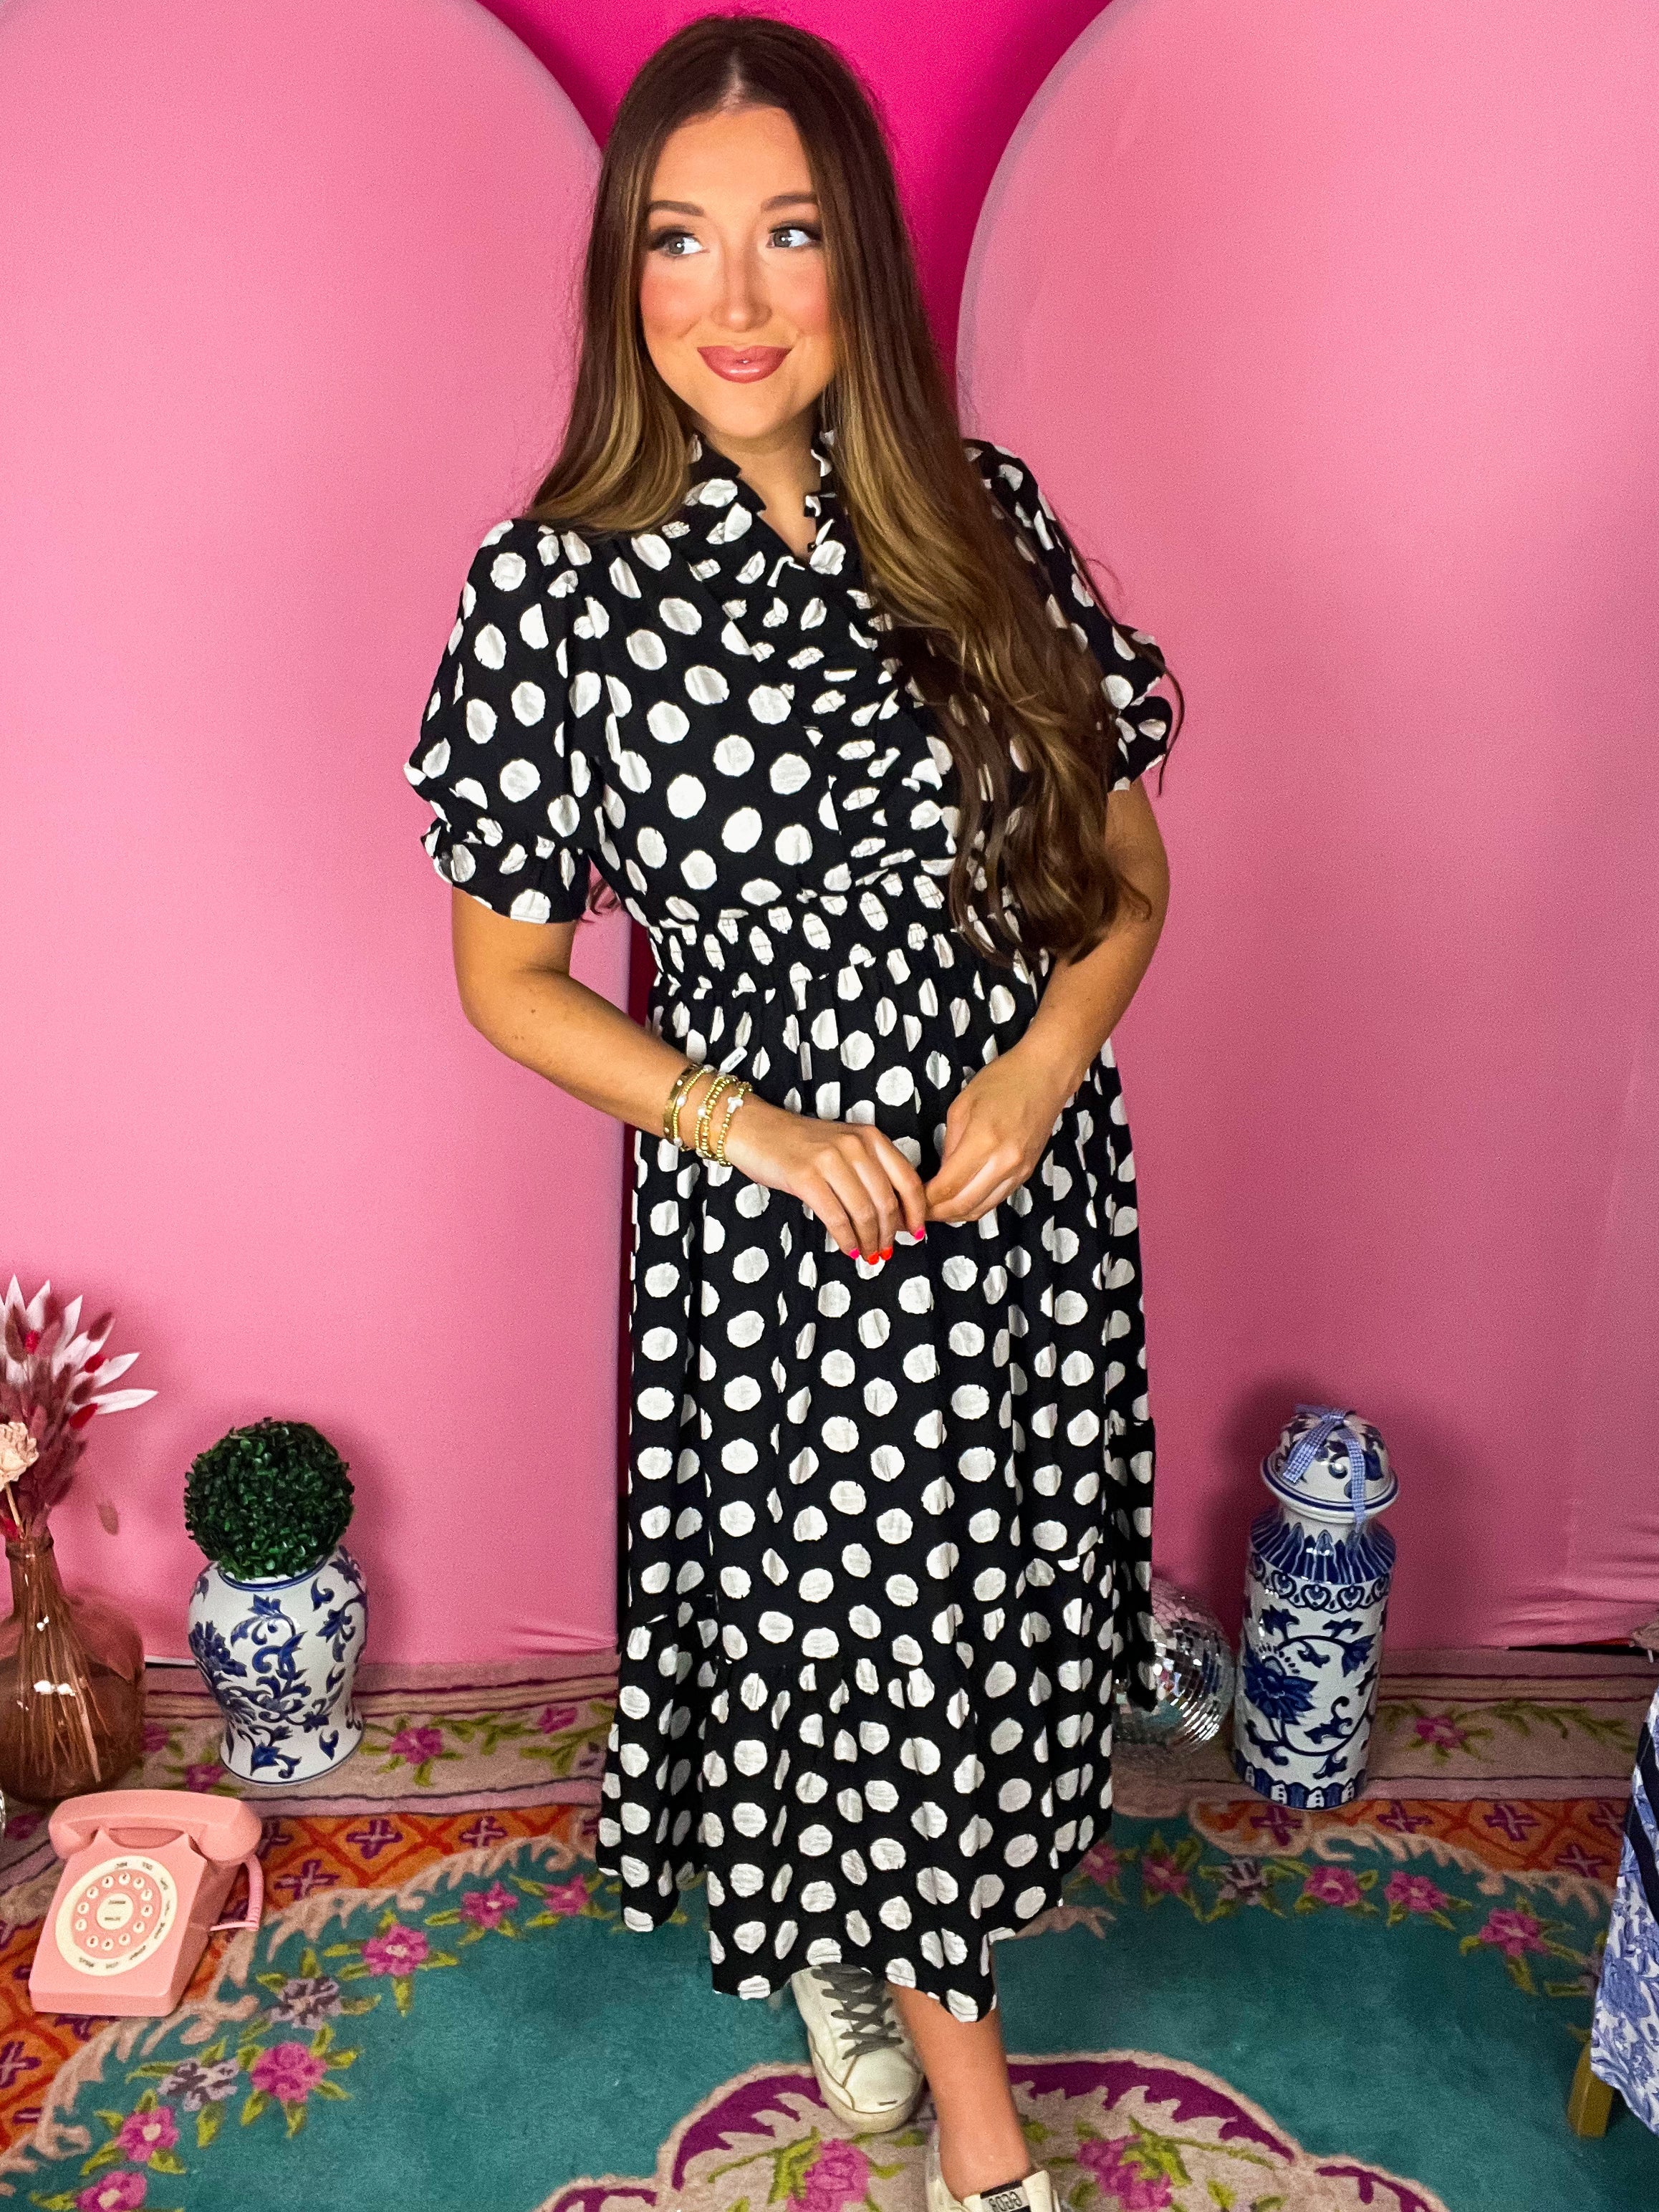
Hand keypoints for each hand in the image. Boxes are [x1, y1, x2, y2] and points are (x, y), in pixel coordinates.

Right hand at [721, 1095, 927, 1259]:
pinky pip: (836, 1217)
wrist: (756, 1129)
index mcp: (870, 1137)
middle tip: (886, 1250)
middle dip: (890, 1233)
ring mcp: (830, 1160)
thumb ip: (870, 1170)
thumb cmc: (801, 1143)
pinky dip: (847, 1239)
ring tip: (868, 1255)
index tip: (915, 1232)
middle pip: (886, 1201)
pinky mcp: (806, 1177)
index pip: (908, 1179)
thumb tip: (894, 1214)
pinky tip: (849, 1249)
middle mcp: (855, 1145)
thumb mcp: (844, 1145)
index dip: (916, 1212)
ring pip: (864, 1213)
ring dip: (869, 1241)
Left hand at [923, 1044, 1072, 1223]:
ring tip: (935, 1210)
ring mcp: (1018, 1171)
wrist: (1045, 1076)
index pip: (948, 1187)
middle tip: (918, 1212)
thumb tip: (941, 1174)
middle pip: (964, 1206)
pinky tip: (960, 1199)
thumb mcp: (961, 1107)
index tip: (911, 1201)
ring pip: (981, 1209)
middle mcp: (1004, 1163)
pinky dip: (975, 1205)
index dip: (925, 1200)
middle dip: (937, 1214)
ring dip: (956, 1214)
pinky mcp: (1026, 1173)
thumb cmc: (1002, 1082)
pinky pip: (996, 1199)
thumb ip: (949, 1145)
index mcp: (983, 1142)